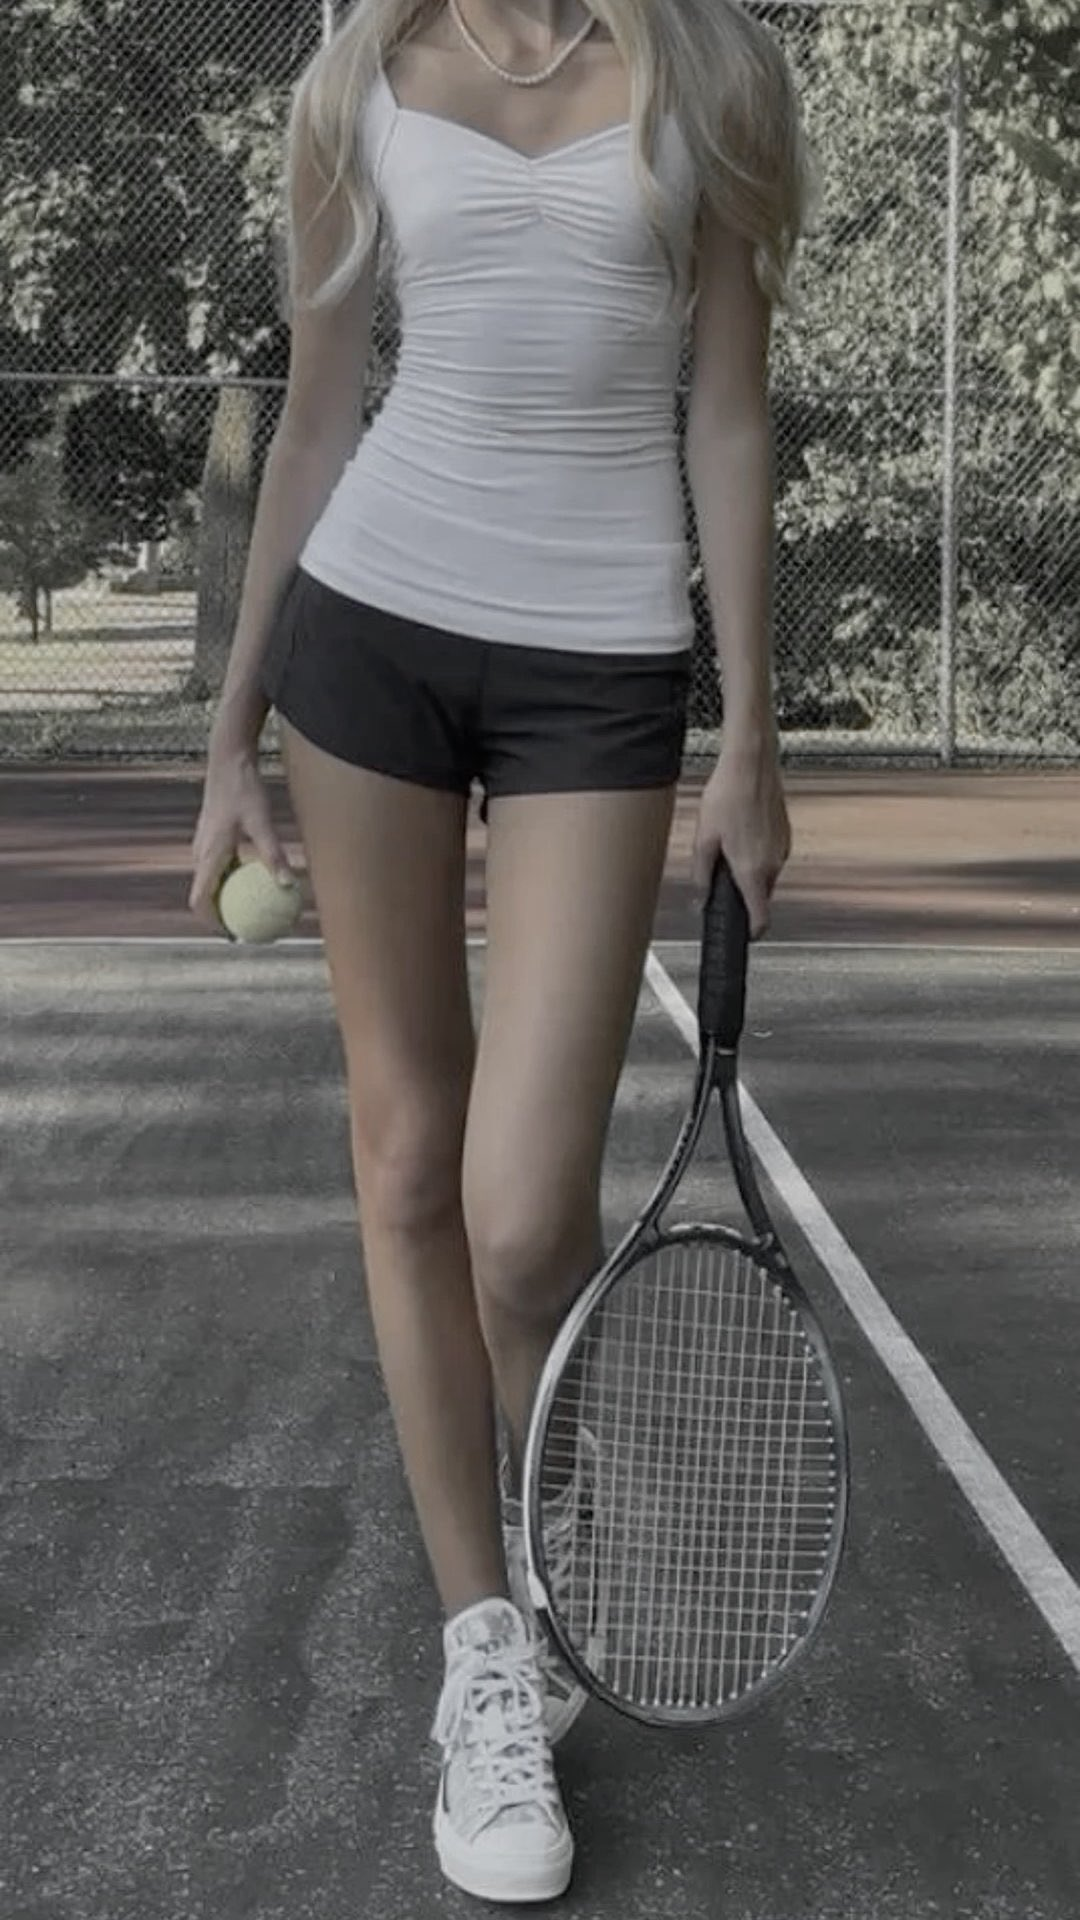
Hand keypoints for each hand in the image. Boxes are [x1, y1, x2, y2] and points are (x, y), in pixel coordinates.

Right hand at [188, 742, 294, 931]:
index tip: (233, 936)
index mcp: (208, 855)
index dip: (212, 924)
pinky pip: (221, 866)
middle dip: (223, 915)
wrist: (228, 761)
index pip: (200, 901)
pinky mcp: (213, 837)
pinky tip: (260, 880)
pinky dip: (234, 878)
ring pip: (213, 881)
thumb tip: (289, 884)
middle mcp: (201, 853)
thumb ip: (273, 854)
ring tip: (255, 911)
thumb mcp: (262, 822)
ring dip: (229, 897)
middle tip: (249, 929)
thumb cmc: (244, 789)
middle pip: (206, 895)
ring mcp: (204, 844)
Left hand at [689, 742, 790, 938]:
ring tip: (727, 841)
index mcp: (752, 871)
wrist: (751, 763)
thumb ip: (701, 875)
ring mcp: (782, 849)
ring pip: (763, 875)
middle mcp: (773, 864)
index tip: (742, 937)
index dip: (751, 933)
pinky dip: (755, 853)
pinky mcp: (785, 835)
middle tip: (718, 869)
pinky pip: (770, 856)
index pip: (760, 918)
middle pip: (758, 895)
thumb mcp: (704, 839)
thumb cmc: (727, 796)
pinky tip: (740, 830)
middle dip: (739, 891)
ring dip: (746, 869)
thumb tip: (700, 901)